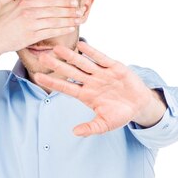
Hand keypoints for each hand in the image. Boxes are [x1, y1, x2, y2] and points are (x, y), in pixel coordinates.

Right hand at [0, 0, 82, 54]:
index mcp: (24, 2)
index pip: (49, 0)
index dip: (63, 1)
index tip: (74, 1)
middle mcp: (29, 12)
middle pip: (54, 10)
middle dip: (70, 10)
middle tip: (81, 10)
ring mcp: (31, 25)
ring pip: (55, 21)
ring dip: (69, 20)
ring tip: (79, 19)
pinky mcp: (31, 36)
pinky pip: (51, 32)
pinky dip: (62, 30)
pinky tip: (71, 28)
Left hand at [34, 40, 166, 136]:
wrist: (139, 105)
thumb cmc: (120, 115)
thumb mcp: (104, 125)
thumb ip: (90, 128)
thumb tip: (74, 133)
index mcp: (86, 95)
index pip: (65, 87)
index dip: (52, 82)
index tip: (38, 77)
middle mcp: (91, 82)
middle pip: (71, 72)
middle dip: (57, 65)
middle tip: (42, 57)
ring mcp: (102, 74)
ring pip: (83, 63)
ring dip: (71, 56)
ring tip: (57, 48)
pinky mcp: (114, 67)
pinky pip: (101, 58)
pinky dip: (92, 52)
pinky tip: (81, 45)